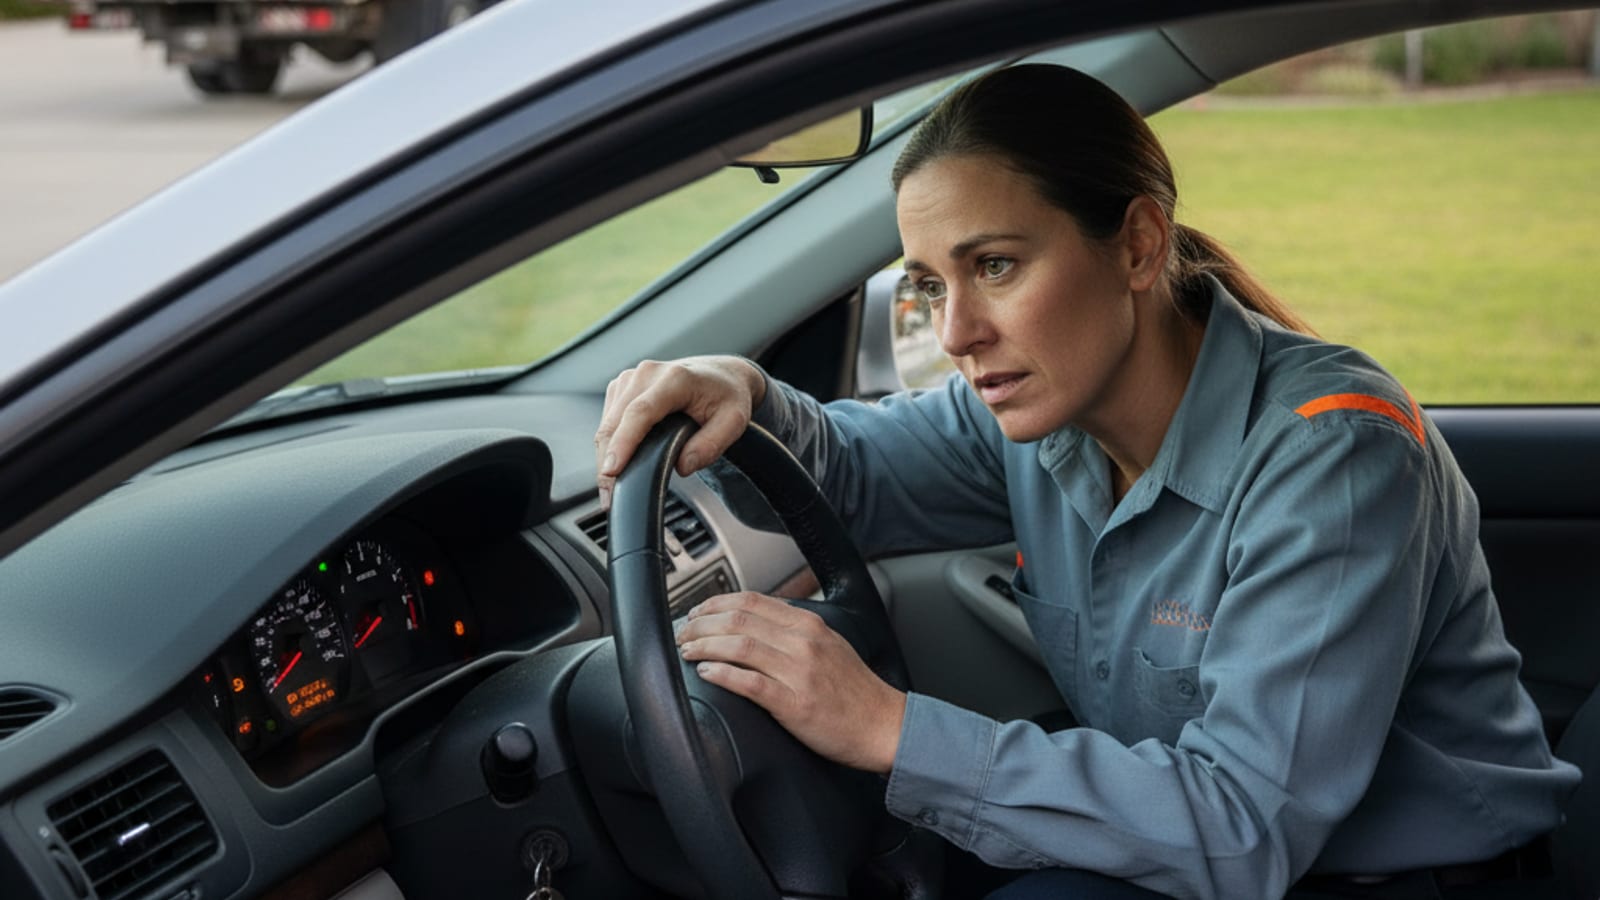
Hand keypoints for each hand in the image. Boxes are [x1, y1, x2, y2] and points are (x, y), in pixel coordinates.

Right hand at [594, 356, 766, 508]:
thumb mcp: (734, 422)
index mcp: (675, 379)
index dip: (623, 443)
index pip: (640, 413)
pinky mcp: (622, 387)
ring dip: (605, 456)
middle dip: (606, 462)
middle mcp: (647, 374)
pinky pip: (608, 421)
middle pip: (615, 422)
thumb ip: (711, 445)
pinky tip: (620, 462)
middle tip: (609, 498)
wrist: (721, 374)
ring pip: (606, 424)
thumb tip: (683, 467)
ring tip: (612, 488)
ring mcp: (631, 378)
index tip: (612, 470)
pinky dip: (609, 444)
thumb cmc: (726, 396)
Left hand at [676, 591, 906, 773]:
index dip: (716, 603)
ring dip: (704, 646)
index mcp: (808, 625)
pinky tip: (705, 672)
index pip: (752, 600)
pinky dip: (722, 674)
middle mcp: (803, 642)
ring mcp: (798, 672)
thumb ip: (795, 631)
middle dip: (701, 624)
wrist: (884, 725)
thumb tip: (755, 623)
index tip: (697, 612)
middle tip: (683, 634)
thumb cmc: (855, 691)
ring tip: (687, 651)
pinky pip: (750, 683)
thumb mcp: (828, 645)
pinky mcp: (794, 704)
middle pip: (739, 619)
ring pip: (739, 646)